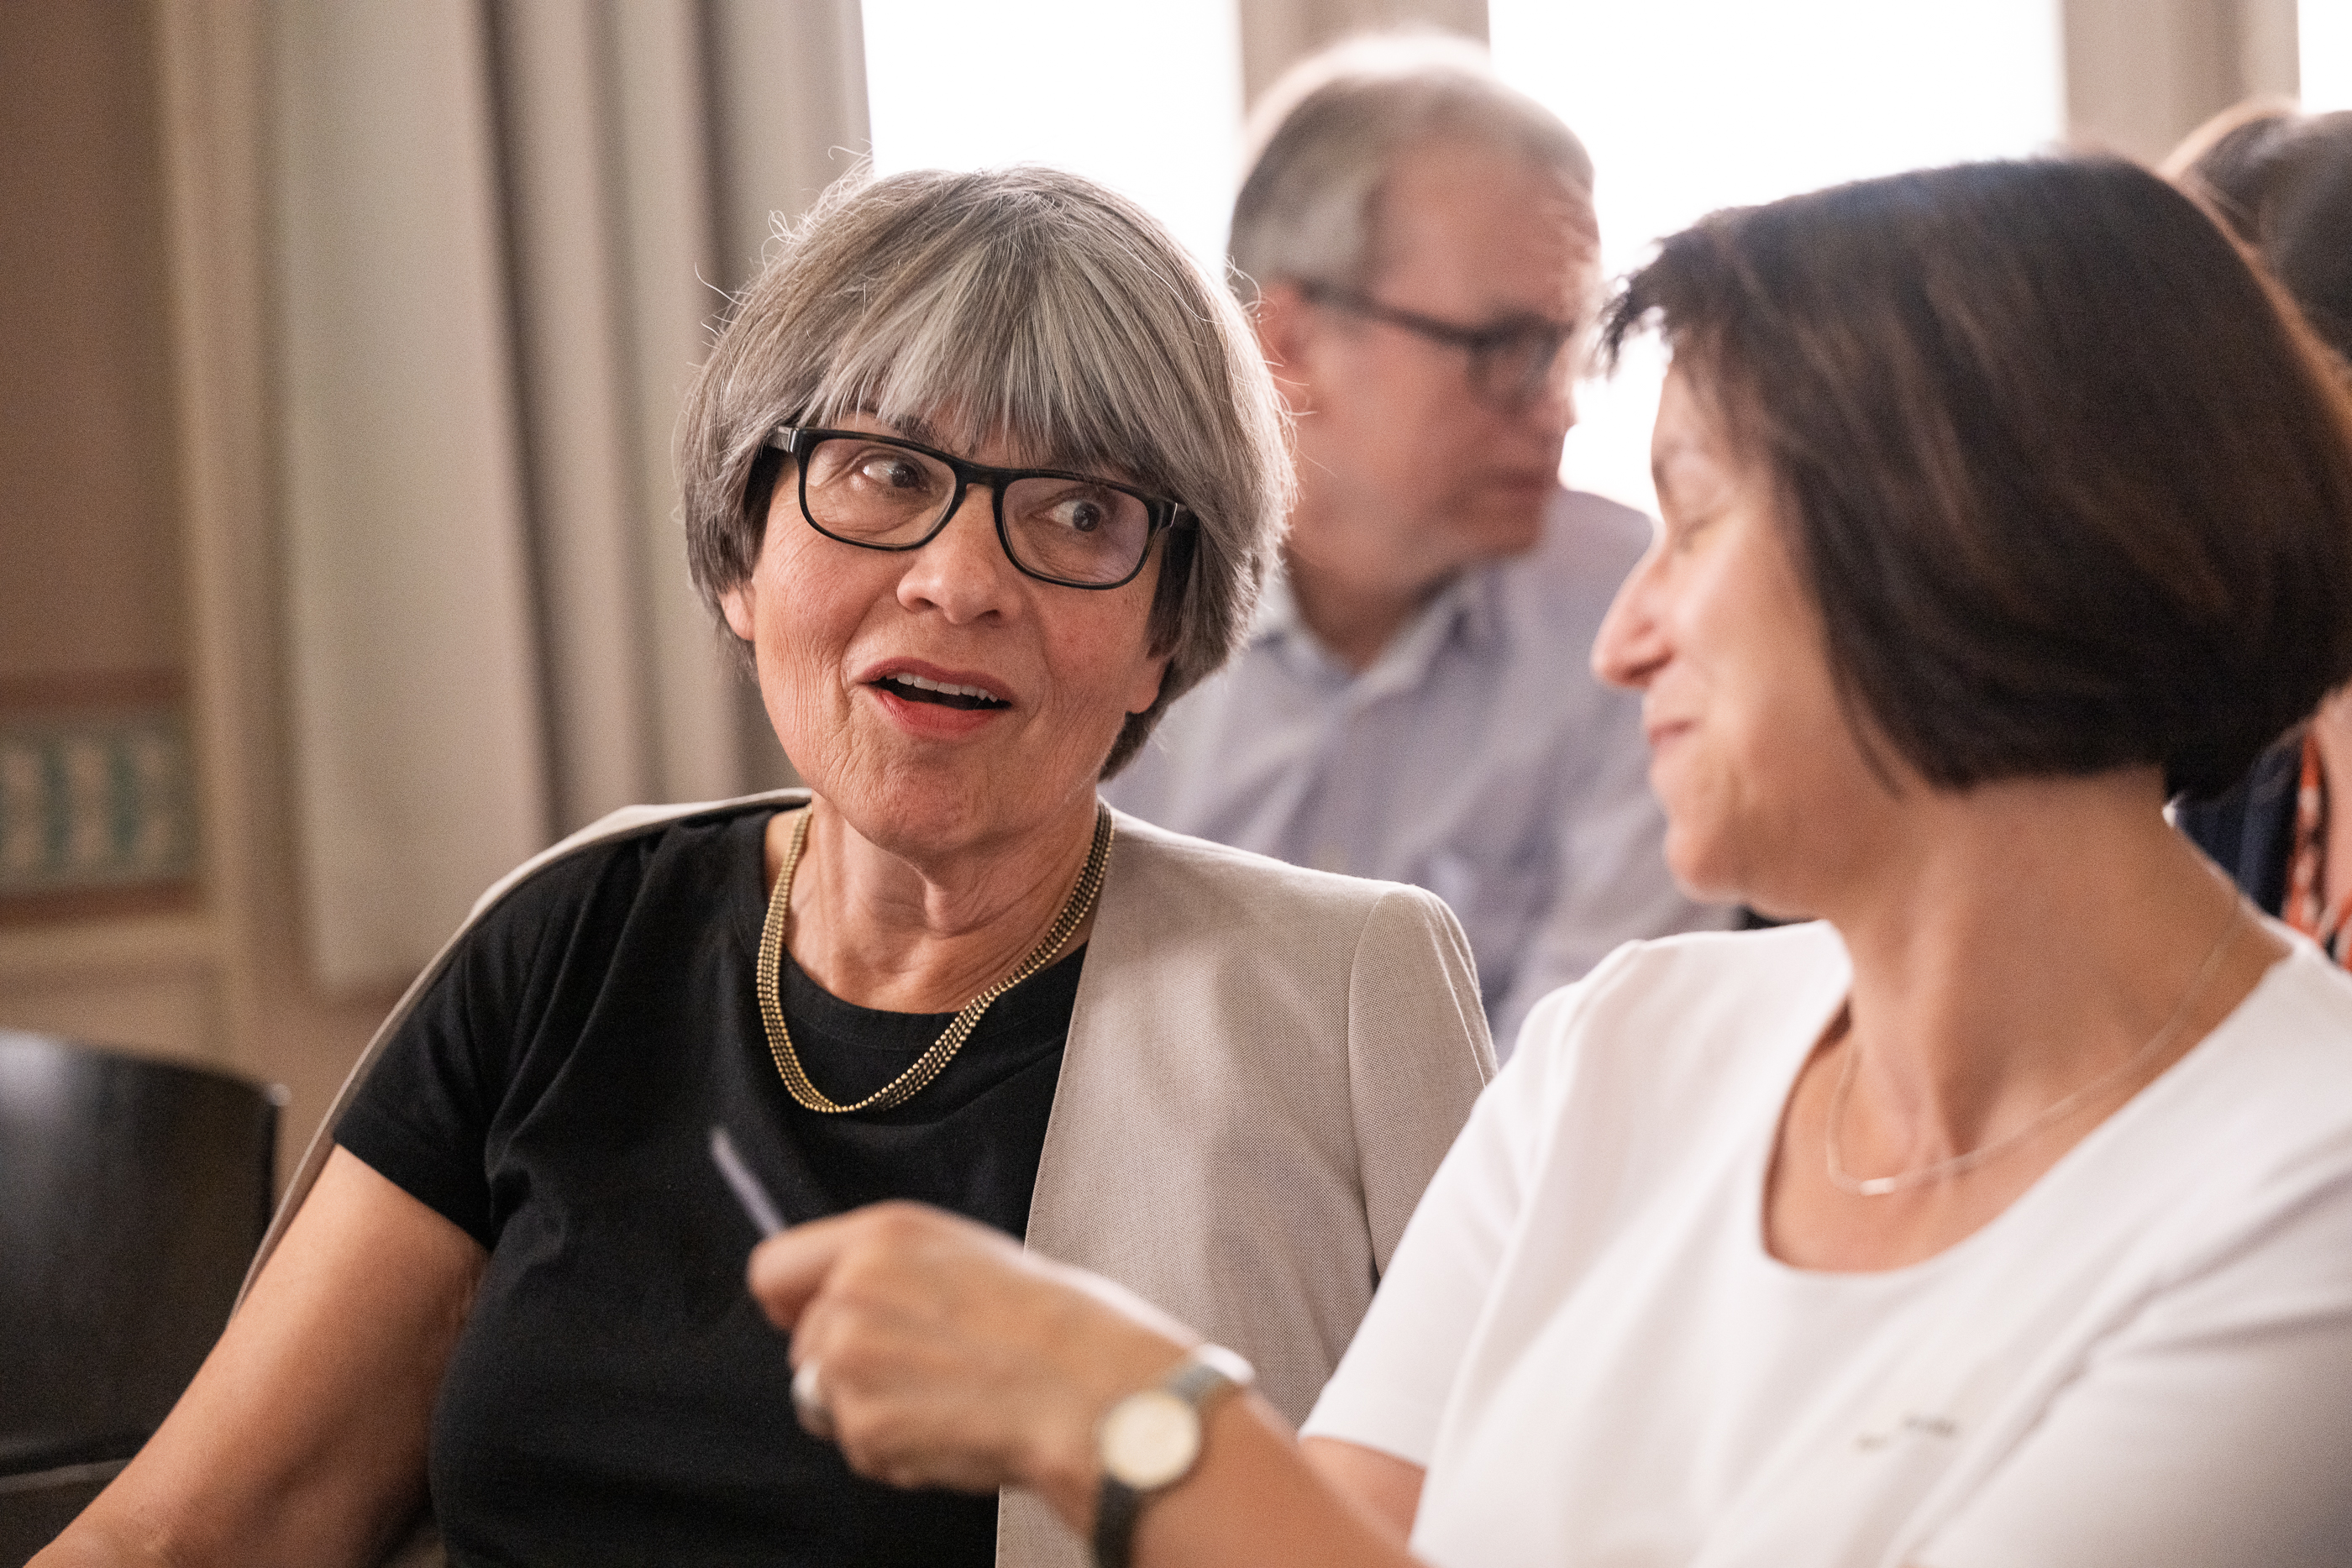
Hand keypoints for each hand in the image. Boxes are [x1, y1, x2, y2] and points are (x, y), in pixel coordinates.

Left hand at [749, 1202, 1191, 1518]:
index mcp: (884, 1235)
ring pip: (826, 1400)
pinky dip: (898, 1452)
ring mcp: (852, 1360)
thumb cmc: (1060, 1324)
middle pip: (805, 1344)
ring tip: (948, 1401)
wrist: (1093, 1391)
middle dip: (847, 1368)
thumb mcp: (970, 1256)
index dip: (791, 1302)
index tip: (804, 1318)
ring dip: (871, 1412)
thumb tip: (854, 1297)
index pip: (775, 1267)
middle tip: (923, 1375)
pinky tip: (956, 1430)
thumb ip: (898, 1270)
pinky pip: (861, 1449)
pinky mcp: (864, 1425)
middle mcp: (852, 1290)